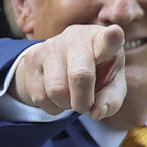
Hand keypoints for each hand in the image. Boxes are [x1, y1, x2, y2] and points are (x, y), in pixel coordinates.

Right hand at [10, 24, 126, 120]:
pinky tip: (57, 95)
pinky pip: (40, 97)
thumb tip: (96, 113)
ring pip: (56, 91)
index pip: (108, 40)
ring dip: (65, 105)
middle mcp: (76, 38)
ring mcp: (51, 46)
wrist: (60, 61)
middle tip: (85, 106)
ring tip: (71, 96)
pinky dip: (51, 106)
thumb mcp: (111, 84)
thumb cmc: (96, 72)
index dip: (112, 38)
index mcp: (102, 41)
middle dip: (83, 101)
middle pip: (80, 75)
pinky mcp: (32, 58)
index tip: (115, 33)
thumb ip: (111, 99)